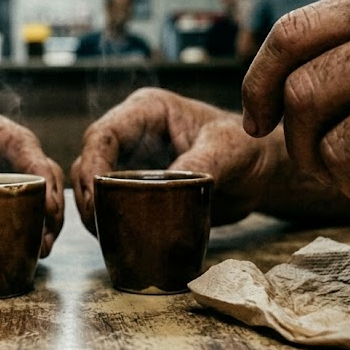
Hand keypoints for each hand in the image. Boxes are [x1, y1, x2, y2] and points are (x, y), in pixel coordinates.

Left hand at [0, 101, 64, 255]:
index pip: (17, 141)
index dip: (40, 170)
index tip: (49, 203)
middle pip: (35, 164)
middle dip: (50, 199)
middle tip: (48, 235)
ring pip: (34, 183)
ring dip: (44, 215)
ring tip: (43, 247)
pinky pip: (19, 198)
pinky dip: (29, 221)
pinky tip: (32, 246)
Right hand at [70, 88, 349, 234]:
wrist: (262, 173)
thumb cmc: (250, 148)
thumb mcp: (230, 149)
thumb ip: (200, 162)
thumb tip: (169, 184)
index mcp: (148, 111)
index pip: (104, 134)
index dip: (92, 166)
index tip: (95, 199)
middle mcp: (133, 132)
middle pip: (90, 160)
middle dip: (87, 193)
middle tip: (96, 226)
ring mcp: (132, 159)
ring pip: (94, 183)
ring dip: (92, 210)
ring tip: (104, 236)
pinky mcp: (136, 185)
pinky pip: (110, 201)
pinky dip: (107, 220)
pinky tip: (114, 238)